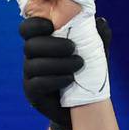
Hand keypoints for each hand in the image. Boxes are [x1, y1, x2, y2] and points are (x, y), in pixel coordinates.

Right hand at [21, 15, 112, 129]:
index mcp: (42, 42)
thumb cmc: (87, 75)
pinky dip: (55, 79)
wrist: (84, 107)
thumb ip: (96, 38)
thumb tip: (101, 21)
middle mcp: (32, 57)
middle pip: (30, 45)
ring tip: (79, 64)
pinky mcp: (32, 93)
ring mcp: (30, 76)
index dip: (35, 24)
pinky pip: (38, 83)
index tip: (52, 25)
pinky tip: (70, 79)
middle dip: (53, 45)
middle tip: (73, 48)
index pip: (27, 28)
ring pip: (34, 65)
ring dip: (58, 63)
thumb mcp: (94, 55)